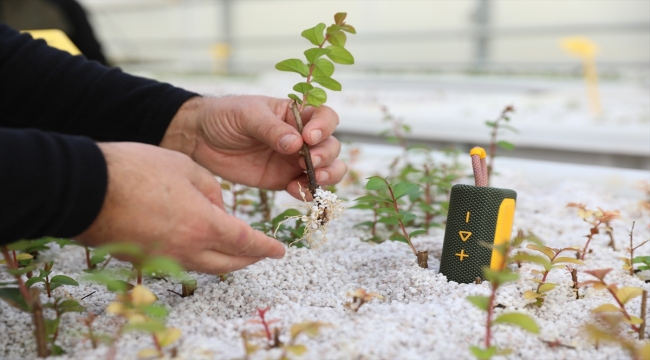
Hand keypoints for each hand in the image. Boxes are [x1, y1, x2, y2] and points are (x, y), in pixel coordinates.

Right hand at [76, 142, 284, 273]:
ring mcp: (164, 258)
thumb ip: (211, 189)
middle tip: (263, 253)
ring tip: (234, 250)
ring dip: (225, 260)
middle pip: (230, 262)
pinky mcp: (144, 260)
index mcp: (204, 225)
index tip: (280, 250)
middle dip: (250, 259)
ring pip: (206, 266)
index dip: (266, 247)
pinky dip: (197, 257)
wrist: (84, 188)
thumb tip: (219, 206)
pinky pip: (181, 263)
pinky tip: (198, 244)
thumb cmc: (135, 170)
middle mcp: (187, 249)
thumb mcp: (185, 167)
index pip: (247, 242)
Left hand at [160, 95, 346, 198]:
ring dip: (327, 176)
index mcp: (296, 114)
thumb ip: (271, 129)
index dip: (324, 127)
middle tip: (311, 163)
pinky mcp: (284, 180)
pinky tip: (292, 189)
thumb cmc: (225, 116)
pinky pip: (306, 188)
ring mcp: (294, 160)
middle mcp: (302, 137)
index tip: (309, 137)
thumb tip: (297, 144)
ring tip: (312, 179)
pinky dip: (307, 192)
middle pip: (331, 145)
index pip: (325, 117)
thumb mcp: (247, 115)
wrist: (200, 139)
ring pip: (328, 169)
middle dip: (327, 155)